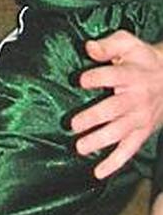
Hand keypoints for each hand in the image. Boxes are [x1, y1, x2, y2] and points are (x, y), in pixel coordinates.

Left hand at [70, 30, 162, 178]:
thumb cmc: (140, 58)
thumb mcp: (128, 43)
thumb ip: (108, 44)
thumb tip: (89, 47)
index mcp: (131, 75)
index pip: (112, 77)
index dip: (95, 78)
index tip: (80, 80)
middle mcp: (136, 98)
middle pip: (113, 109)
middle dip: (93, 117)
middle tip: (73, 124)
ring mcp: (139, 118)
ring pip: (119, 132)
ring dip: (99, 141)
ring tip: (80, 147)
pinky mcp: (142, 131)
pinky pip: (129, 149)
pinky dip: (115, 163)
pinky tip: (99, 172)